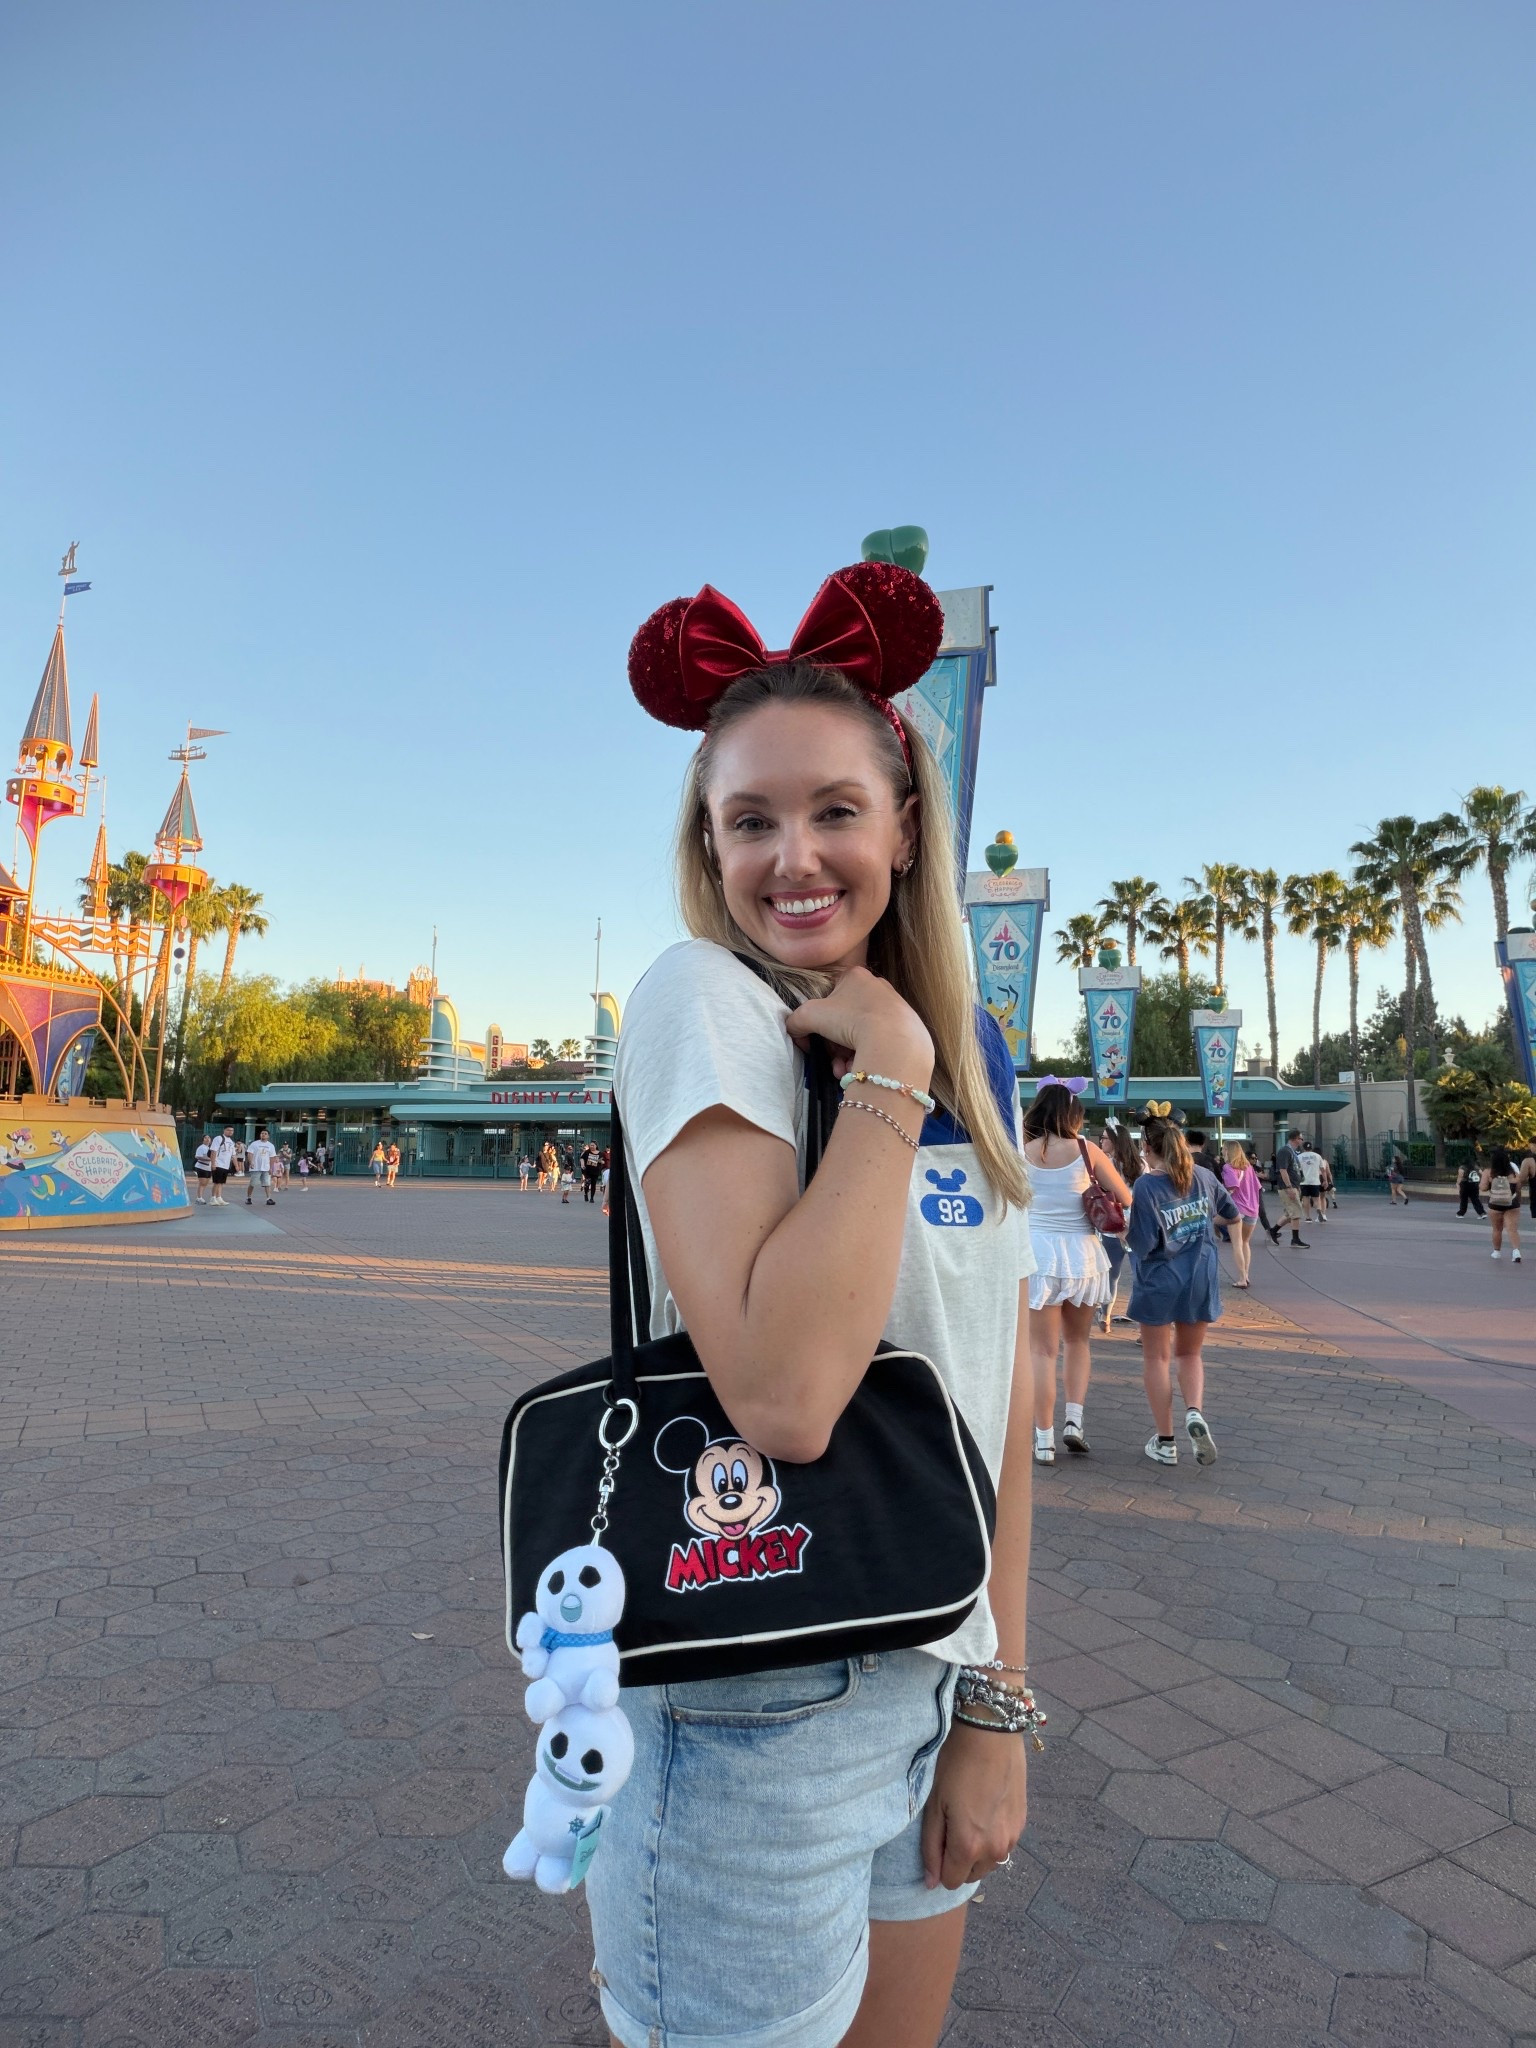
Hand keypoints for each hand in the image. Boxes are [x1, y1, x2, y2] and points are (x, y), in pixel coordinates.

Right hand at [786, 966, 932, 1084]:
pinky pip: (879, 1043)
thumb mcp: (810, 1015)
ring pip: (860, 1034)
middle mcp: (878, 987)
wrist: (894, 1042)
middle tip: (831, 1058)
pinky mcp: (908, 1029)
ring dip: (846, 1055)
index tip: (815, 1037)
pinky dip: (866, 1057)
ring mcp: (896, 1008)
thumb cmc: (850, 1019)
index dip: (819, 1018)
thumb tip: (795, 1032)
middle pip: (844, 1018)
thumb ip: (796, 1020)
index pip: (829, 995)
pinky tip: (860, 1070)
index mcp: (855, 976)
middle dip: (833, 1044)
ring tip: (844, 1070)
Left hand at [920, 1718, 1028, 1889]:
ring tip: (970, 1815)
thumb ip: (931, 1847)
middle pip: (971, 1875)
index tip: (938, 1839)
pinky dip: (992, 1837)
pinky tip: (986, 1809)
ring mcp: (1012, 1839)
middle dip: (959, 1859)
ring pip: (988, 1862)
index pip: (951, 1881)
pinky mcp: (1022, 1825)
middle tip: (953, 1824)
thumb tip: (931, 1883)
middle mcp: (994, 1851)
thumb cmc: (956, 1765)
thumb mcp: (934, 1804)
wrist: (992, 1735)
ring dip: (977, 1850)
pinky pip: (1003, 1845)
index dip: (940, 1865)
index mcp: (968, 1847)